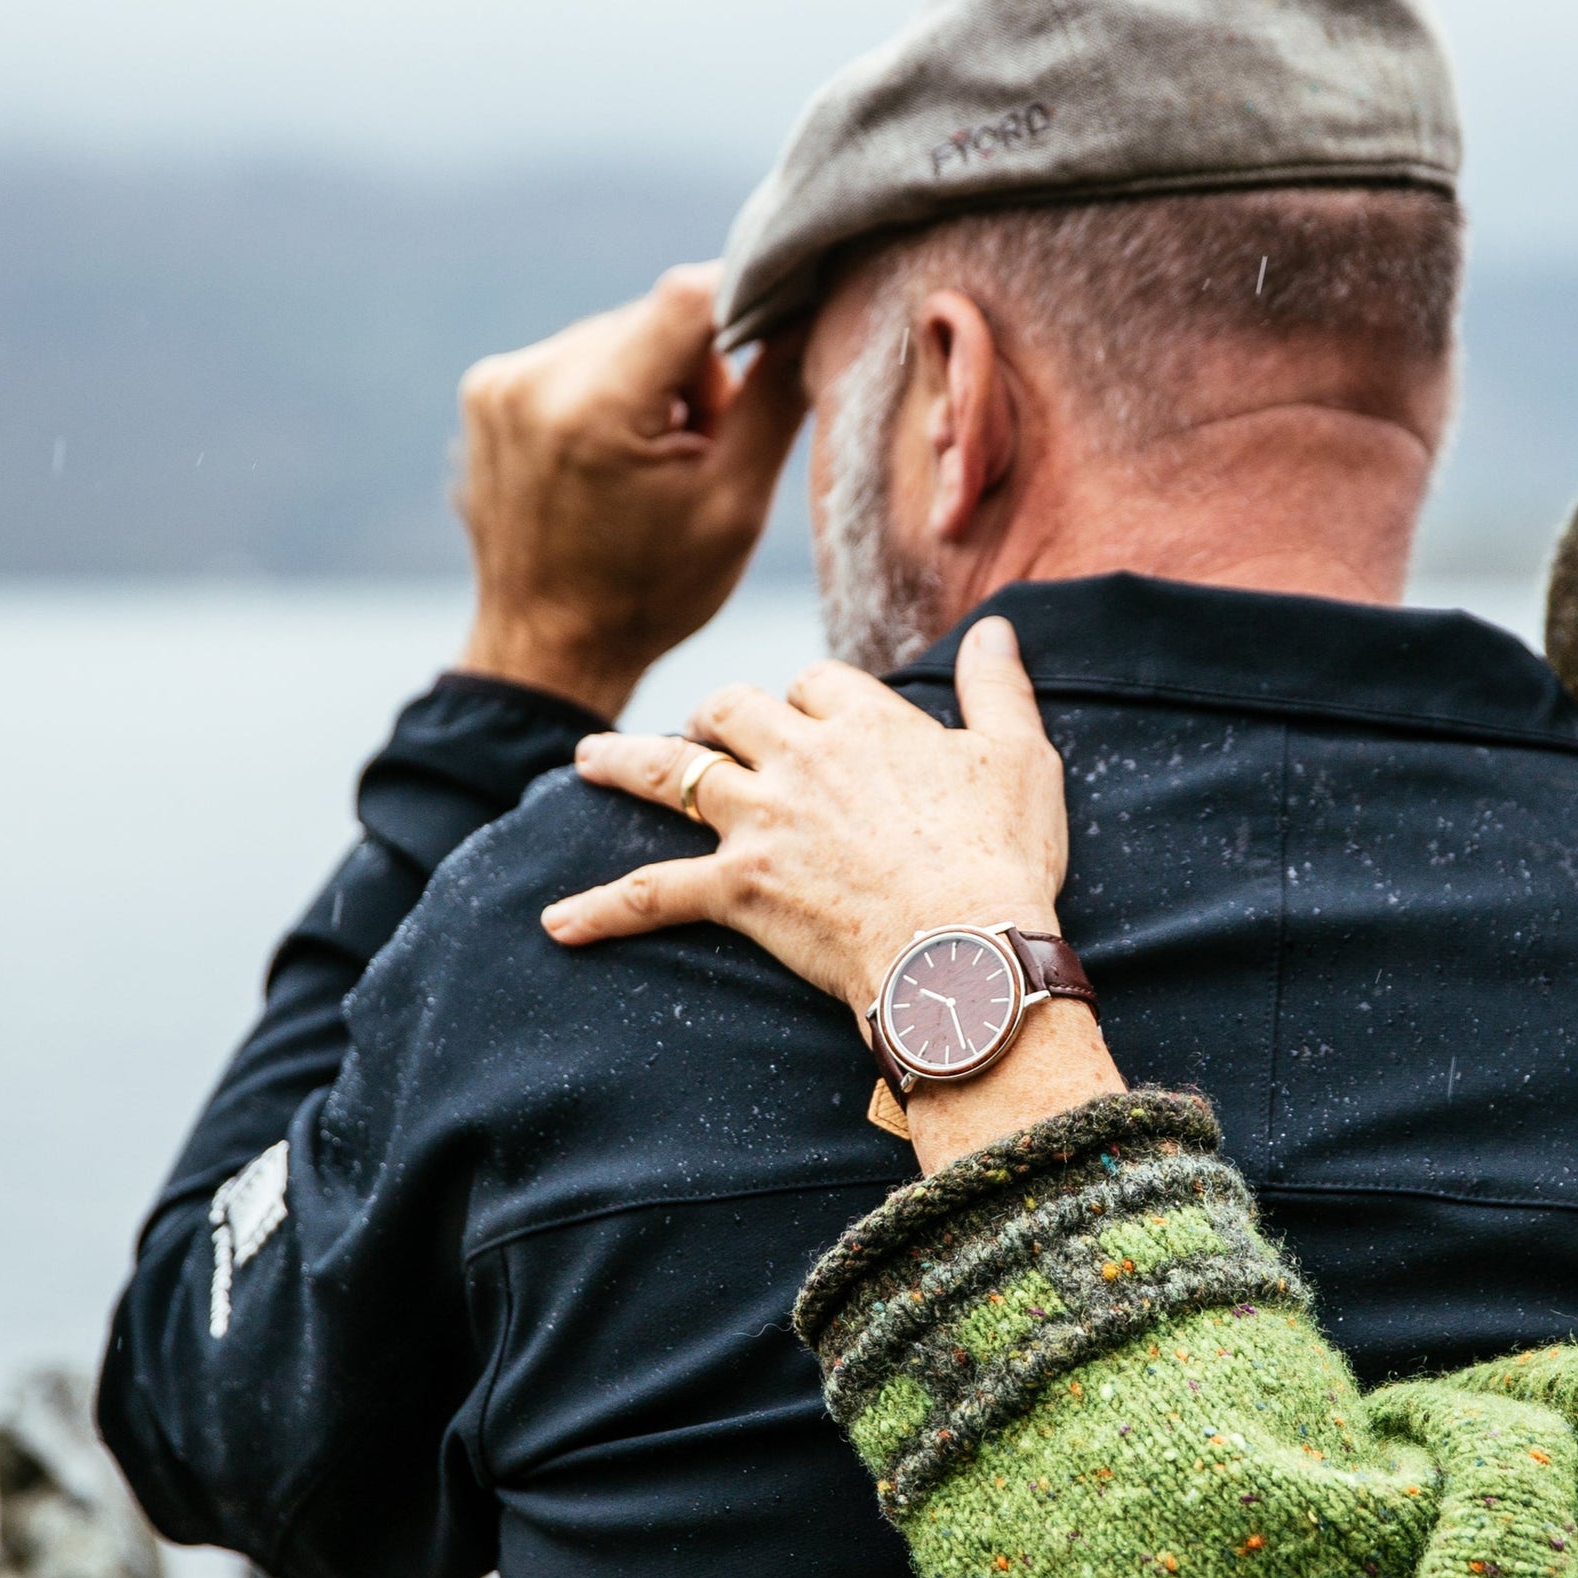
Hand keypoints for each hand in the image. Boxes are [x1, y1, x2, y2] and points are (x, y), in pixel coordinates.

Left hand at [453, 265, 802, 719]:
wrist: (547, 648)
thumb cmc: (651, 591)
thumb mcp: (736, 505)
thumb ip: (774, 398)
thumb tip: (813, 312)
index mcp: (599, 407)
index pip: (691, 295)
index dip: (749, 302)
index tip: (779, 335)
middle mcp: (536, 378)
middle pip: (657, 317)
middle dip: (696, 369)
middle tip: (700, 449)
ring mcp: (501, 381)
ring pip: (620, 334)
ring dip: (652, 380)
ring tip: (650, 464)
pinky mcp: (486, 388)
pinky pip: (577, 355)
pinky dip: (609, 390)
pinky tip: (609, 458)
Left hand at [544, 615, 1067, 1014]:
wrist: (965, 949)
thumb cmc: (1003, 855)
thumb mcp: (1019, 756)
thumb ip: (998, 686)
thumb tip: (995, 628)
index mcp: (864, 720)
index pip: (817, 682)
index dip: (814, 699)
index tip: (821, 720)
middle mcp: (799, 757)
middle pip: (733, 708)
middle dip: (717, 714)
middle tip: (707, 731)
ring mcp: (760, 821)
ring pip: (673, 773)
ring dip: (625, 762)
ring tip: (589, 758)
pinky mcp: (738, 888)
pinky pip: (653, 892)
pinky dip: (602, 909)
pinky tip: (557, 922)